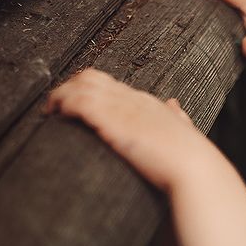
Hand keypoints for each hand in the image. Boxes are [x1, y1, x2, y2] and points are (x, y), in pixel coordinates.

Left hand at [45, 69, 205, 192]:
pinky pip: (76, 100)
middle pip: (92, 77)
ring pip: (80, 83)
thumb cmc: (190, 159)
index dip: (90, 92)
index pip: (112, 85)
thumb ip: (178, 118)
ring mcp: (121, 106)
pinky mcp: (110, 117)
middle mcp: (133, 98)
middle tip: (57, 109)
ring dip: (60, 96)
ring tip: (51, 113)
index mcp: (148, 103)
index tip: (77, 108)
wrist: (193, 168)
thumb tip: (175, 105)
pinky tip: (55, 117)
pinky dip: (61, 105)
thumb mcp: (184, 131)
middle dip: (70, 89)